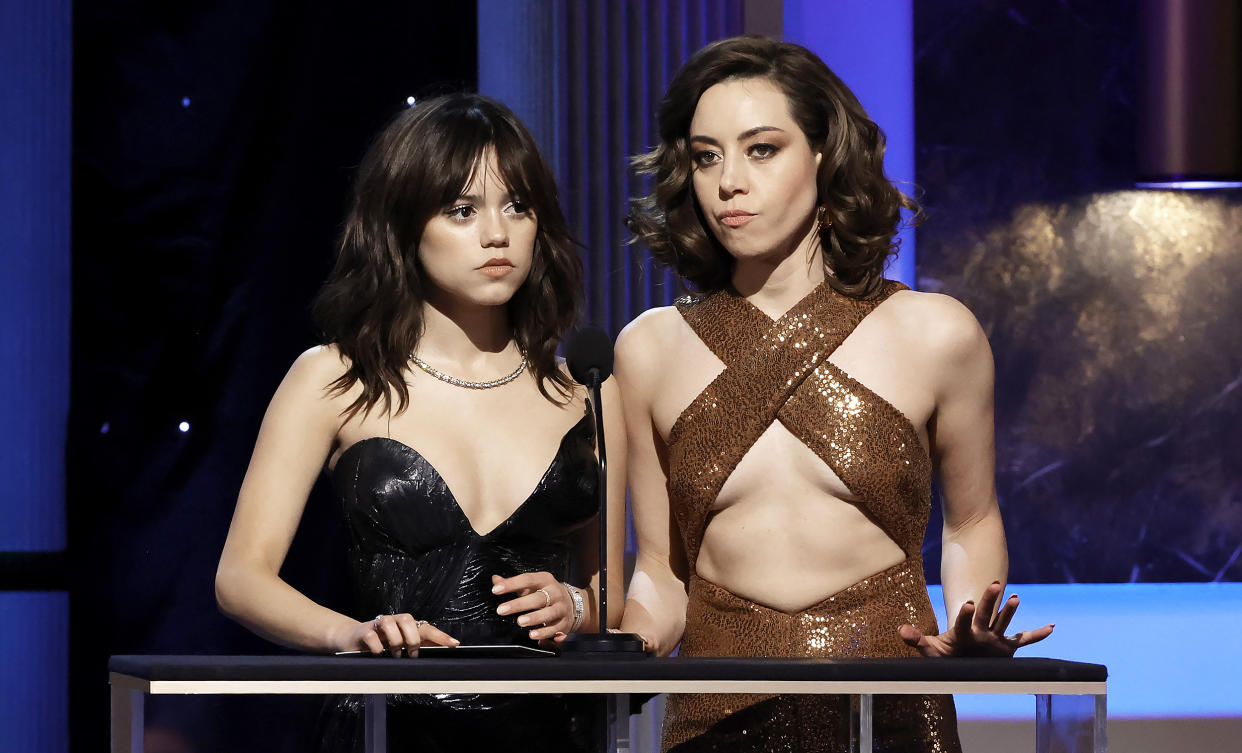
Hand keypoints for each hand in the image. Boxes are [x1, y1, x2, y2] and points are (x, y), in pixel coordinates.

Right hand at [337, 614, 458, 656]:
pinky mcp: (364, 631)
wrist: (352, 639)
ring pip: (391, 624)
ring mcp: (378, 624)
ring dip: (395, 642)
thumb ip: (419, 646)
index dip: (440, 636)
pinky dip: (378, 648)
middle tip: (411, 653)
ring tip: (394, 654)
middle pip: (408, 620)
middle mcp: (394, 621)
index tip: (453, 644)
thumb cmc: (380, 643)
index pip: (426, 628)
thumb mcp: (401, 645)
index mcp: (406, 625)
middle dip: (412, 639)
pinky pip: (372, 636)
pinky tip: (378, 654)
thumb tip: (440, 653)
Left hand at [492, 572, 575, 642]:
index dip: (511, 584)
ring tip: (520, 622)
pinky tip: (533, 635)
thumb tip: (495, 580)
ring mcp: (561, 608)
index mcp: (545, 580)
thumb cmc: (545, 593)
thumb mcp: (532, 585)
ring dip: (534, 618)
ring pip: (548, 613)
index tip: (495, 590)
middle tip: (501, 610)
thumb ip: (513, 584)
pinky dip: (544, 633)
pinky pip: (555, 629)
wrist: (571, 603)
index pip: (527, 579)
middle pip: (538, 598)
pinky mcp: (564, 623)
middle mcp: (555, 593)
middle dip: (519, 604)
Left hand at [899, 581, 1053, 657]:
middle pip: (985, 613)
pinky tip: (1051, 627)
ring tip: (1015, 598)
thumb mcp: (930, 650)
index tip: (967, 603)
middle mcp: (980, 631)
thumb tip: (900, 631)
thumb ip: (917, 640)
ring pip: (1004, 622)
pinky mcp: (1006, 647)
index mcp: (963, 631)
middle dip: (989, 600)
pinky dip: (1037, 634)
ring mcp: (994, 637)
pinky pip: (1025, 640)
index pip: (964, 620)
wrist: (959, 662)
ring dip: (1009, 612)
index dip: (965, 613)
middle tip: (996, 583)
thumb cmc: (945, 655)